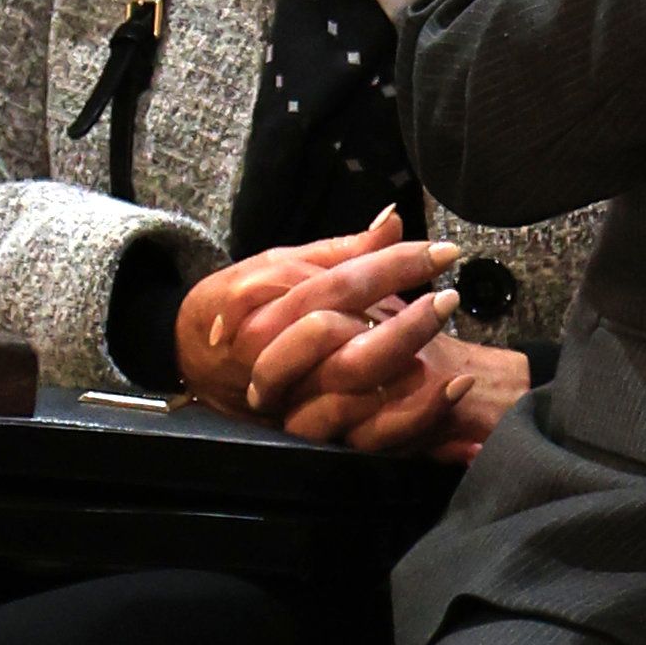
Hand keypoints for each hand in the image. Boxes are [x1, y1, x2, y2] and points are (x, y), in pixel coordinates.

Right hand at [172, 215, 428, 420]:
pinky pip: (356, 427)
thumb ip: (341, 250)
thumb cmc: (241, 304)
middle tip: (451, 299)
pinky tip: (446, 394)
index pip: (342, 279)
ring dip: (405, 363)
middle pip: (347, 330)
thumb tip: (395, 218)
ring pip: (350, 376)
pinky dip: (407, 416)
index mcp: (268, 297)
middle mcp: (272, 344)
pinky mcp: (301, 424)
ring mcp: (285, 387)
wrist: (190, 358)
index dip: (396, 263)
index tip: (446, 253)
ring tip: (455, 350)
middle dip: (405, 318)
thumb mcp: (281, 265)